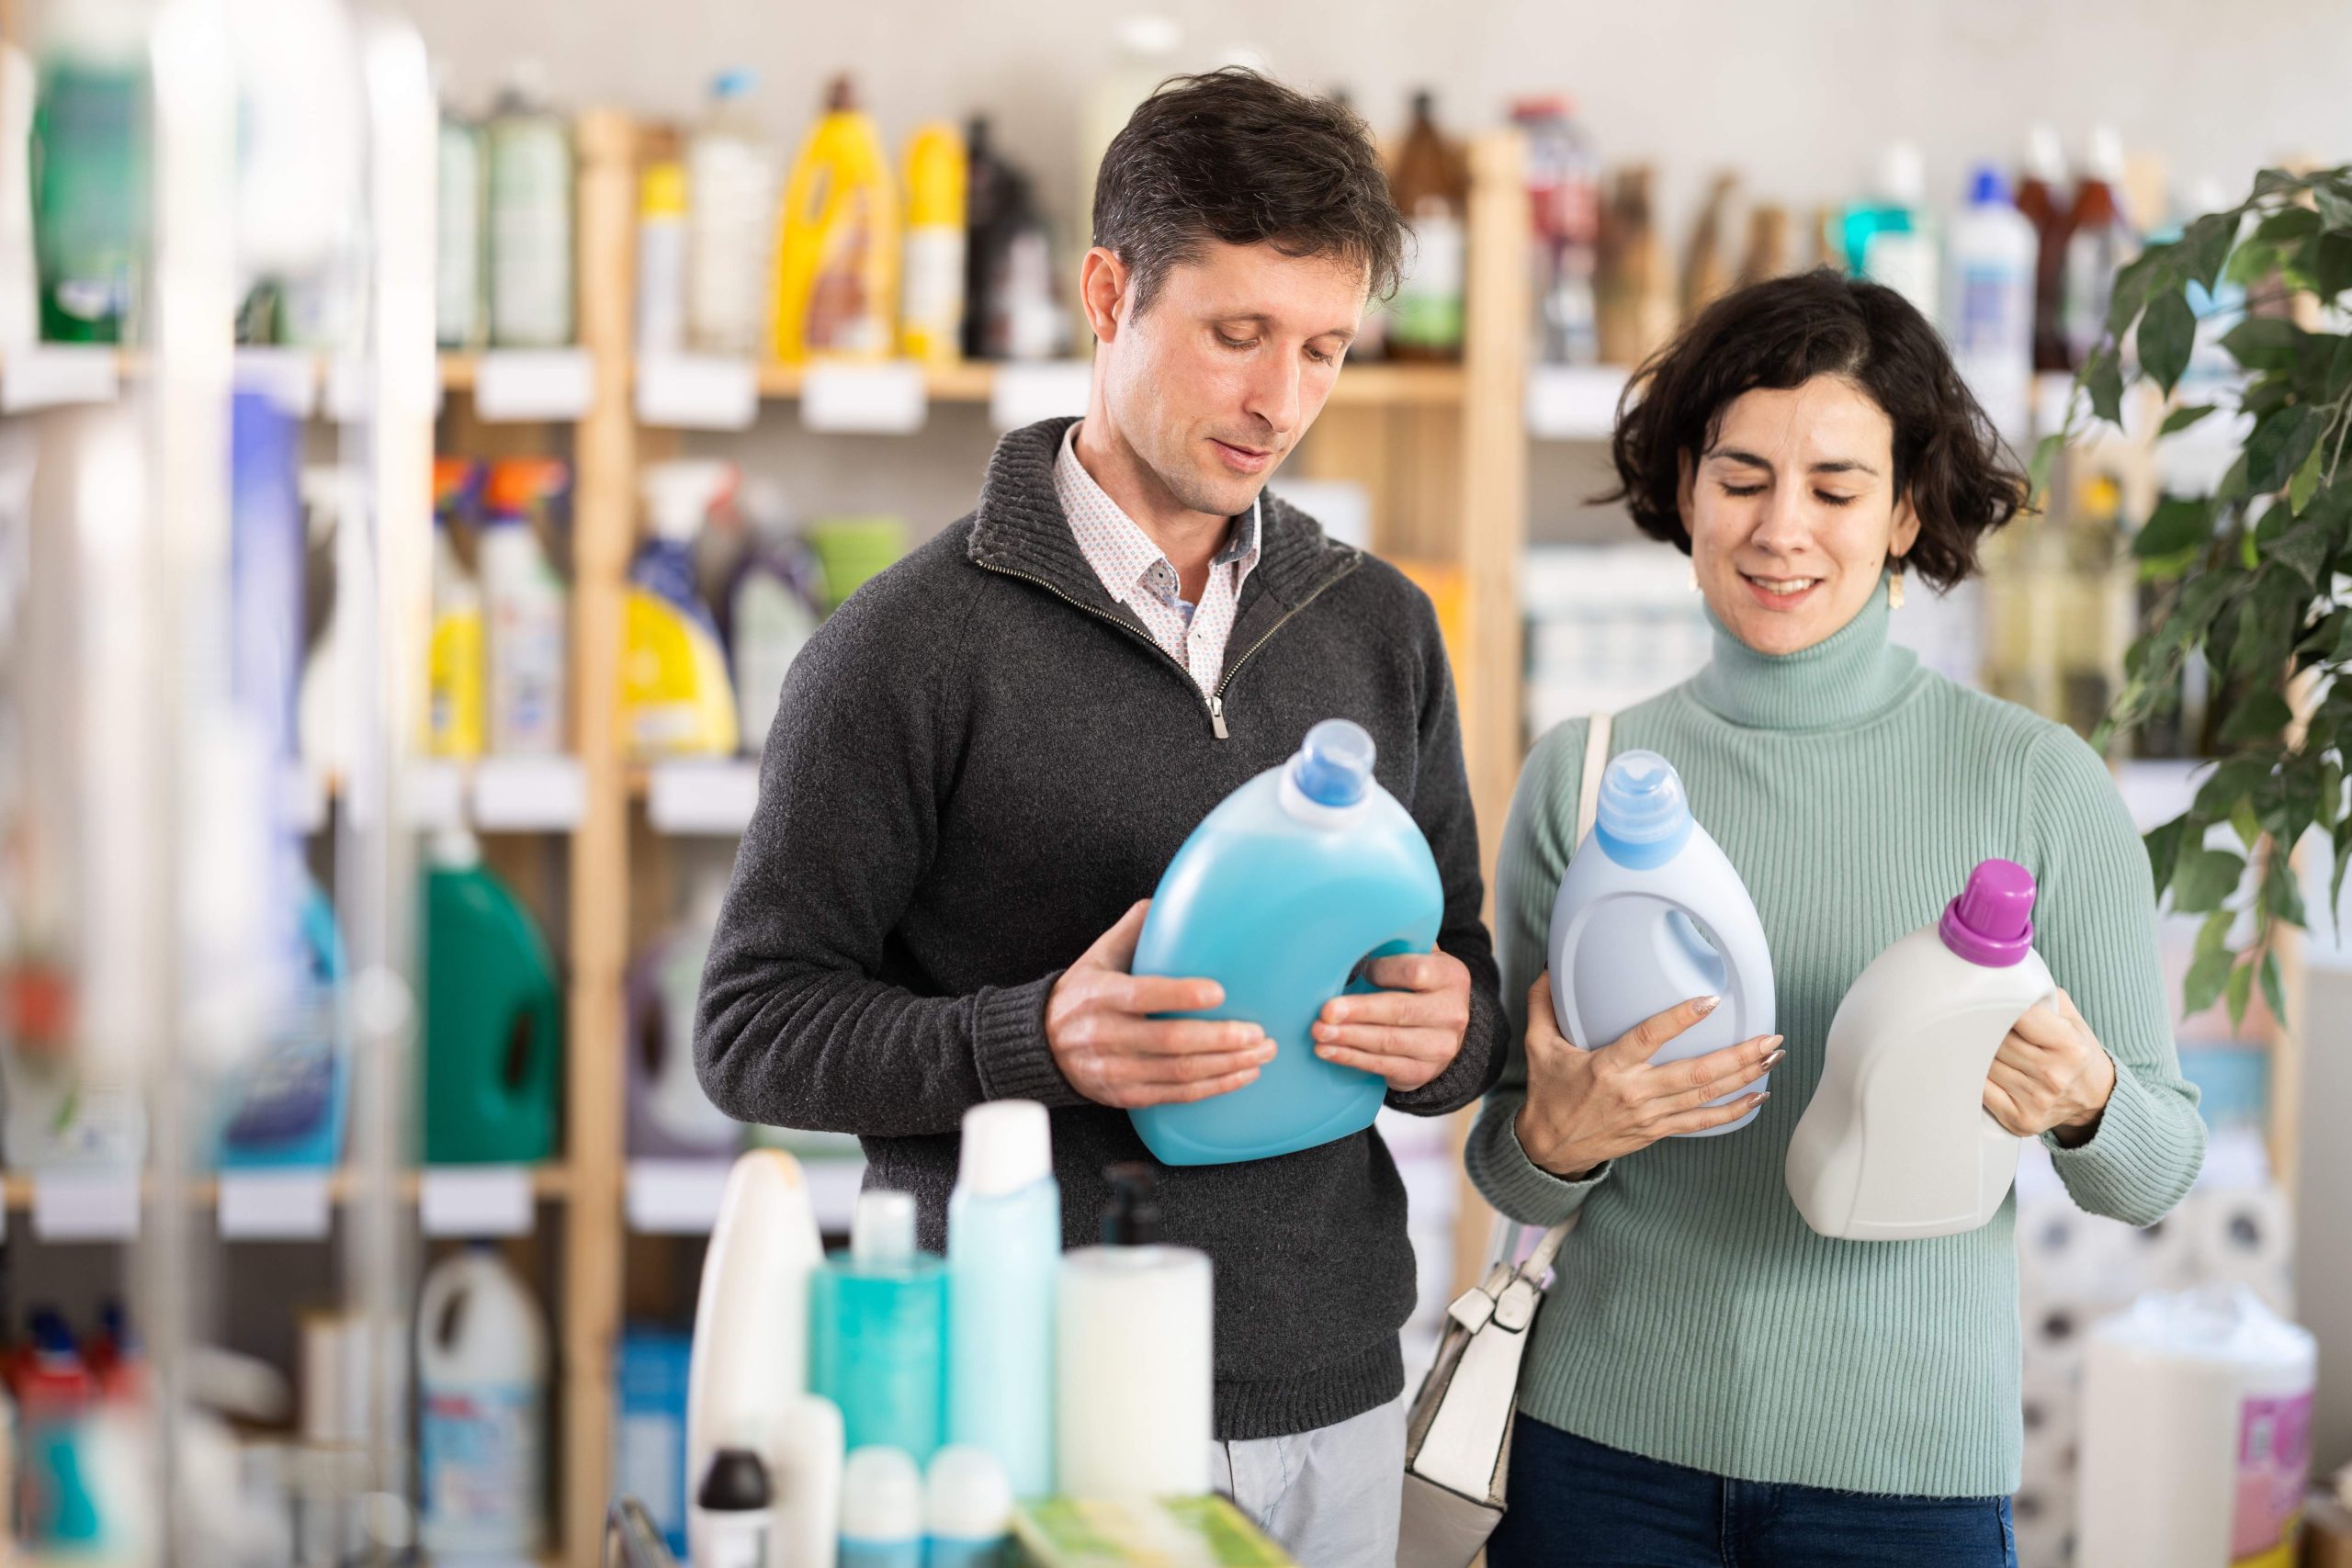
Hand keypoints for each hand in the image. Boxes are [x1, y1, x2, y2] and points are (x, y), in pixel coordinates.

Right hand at [1046, 901, 1274, 1109]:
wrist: (1042, 1045)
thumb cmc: (1082, 993)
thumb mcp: (1098, 956)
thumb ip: (1134, 929)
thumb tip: (1169, 899)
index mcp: (1100, 995)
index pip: (1143, 996)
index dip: (1181, 996)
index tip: (1219, 992)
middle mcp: (1106, 1035)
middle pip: (1170, 1042)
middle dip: (1220, 1039)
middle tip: (1258, 1032)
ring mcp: (1116, 1070)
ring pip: (1179, 1073)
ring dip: (1227, 1065)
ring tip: (1262, 1053)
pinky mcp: (1127, 1095)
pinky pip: (1177, 1096)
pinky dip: (1214, 1087)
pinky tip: (1242, 1074)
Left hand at [1309, 950, 1474, 1092]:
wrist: (1447, 1030)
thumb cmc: (1420, 985)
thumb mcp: (1421, 959)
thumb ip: (1396, 946)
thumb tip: (1352, 932)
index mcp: (1451, 976)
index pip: (1416, 972)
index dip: (1384, 971)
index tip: (1361, 971)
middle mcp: (1451, 1012)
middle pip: (1400, 1010)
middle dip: (1359, 1011)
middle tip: (1326, 1011)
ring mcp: (1440, 1046)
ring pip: (1389, 1042)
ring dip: (1349, 1038)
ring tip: (1319, 1032)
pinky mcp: (1422, 1072)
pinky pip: (1383, 1066)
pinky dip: (1351, 1058)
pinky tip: (1328, 1051)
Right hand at [1511, 973, 1781, 1180]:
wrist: (1551, 1149)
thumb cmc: (1549, 1094)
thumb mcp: (1538, 1046)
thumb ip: (1543, 1004)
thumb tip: (1548, 967)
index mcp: (1608, 1067)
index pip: (1649, 1037)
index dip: (1680, 1019)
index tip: (1709, 1000)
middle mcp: (1635, 1092)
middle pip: (1696, 1073)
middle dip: (1738, 1055)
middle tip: (1769, 1038)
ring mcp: (1651, 1115)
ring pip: (1706, 1096)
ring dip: (1745, 1077)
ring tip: (1773, 1057)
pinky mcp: (1658, 1130)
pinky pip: (1703, 1122)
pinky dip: (1734, 1111)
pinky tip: (1759, 1097)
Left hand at [1982, 988, 2115, 1145]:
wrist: (2094, 1097)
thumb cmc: (2076, 1052)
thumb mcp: (2071, 1019)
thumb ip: (2042, 996)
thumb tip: (2004, 979)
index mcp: (2069, 1046)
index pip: (2017, 1016)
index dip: (2000, 1005)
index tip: (1989, 1000)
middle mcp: (2054, 1075)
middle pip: (1996, 1041)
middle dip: (1986, 1029)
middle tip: (1978, 1020)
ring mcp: (2036, 1100)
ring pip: (1985, 1063)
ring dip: (1977, 1051)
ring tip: (1982, 1043)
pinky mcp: (2020, 1120)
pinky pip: (1981, 1089)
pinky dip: (1975, 1075)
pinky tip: (1979, 1066)